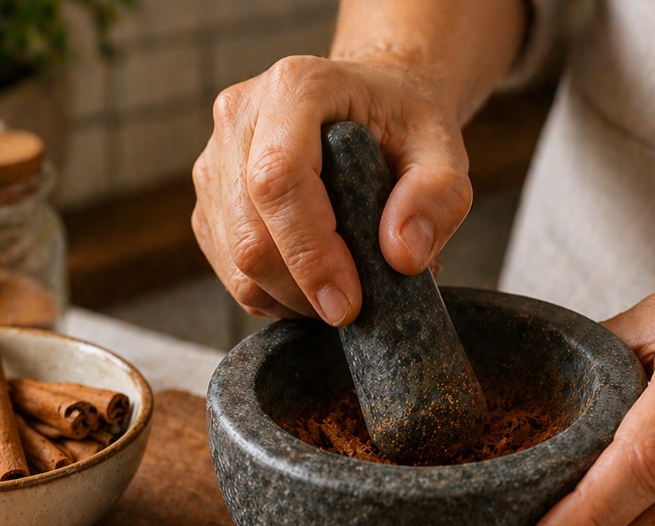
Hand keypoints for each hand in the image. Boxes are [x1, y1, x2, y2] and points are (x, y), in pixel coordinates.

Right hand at [191, 56, 472, 325]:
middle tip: (356, 308)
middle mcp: (240, 117)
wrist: (370, 110)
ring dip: (290, 299)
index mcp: (295, 88)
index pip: (278, 180)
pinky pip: (230, 271)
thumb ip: (439, 198)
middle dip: (302, 291)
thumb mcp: (444, 152)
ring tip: (345, 288)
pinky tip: (315, 281)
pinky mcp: (210, 203)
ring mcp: (215, 161)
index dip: (310, 253)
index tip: (348, 304)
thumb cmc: (404, 127)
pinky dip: (274, 296)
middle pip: (249, 234)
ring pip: (235, 262)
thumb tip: (402, 256)